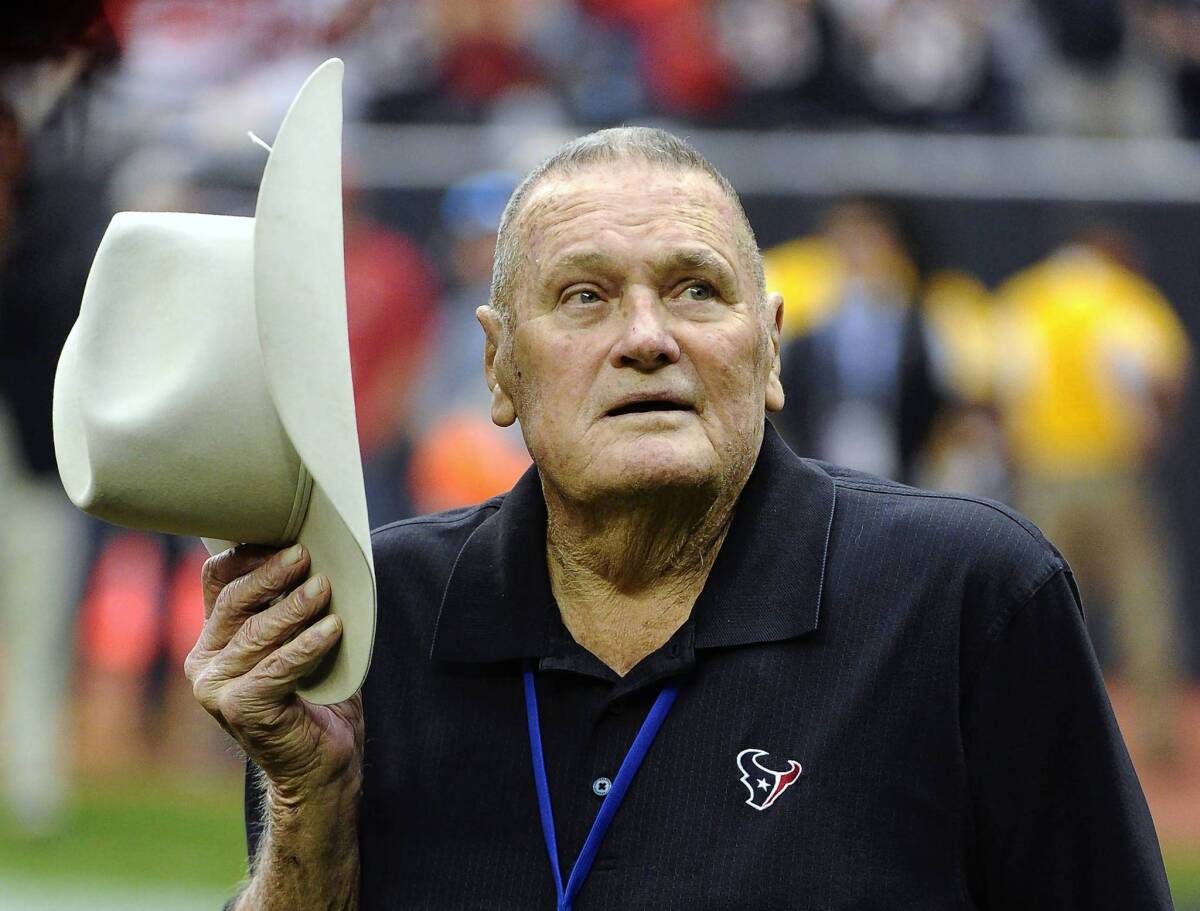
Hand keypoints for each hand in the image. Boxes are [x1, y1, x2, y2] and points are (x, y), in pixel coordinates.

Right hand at [185, 544, 362, 796]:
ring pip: (258, 632)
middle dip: (272, 573)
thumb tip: (320, 553)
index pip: (219, 582)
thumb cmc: (317, 697)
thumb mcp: (302, 641)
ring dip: (295, 607)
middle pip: (236, 602)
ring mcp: (217, 689)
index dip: (249, 555)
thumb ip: (297, 604)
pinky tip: (333, 629)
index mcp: (214, 640)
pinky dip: (308, 646)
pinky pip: (278, 667)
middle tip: (306, 555)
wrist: (319, 765)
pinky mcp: (240, 709)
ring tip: (325, 588)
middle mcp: (206, 663)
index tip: (286, 536)